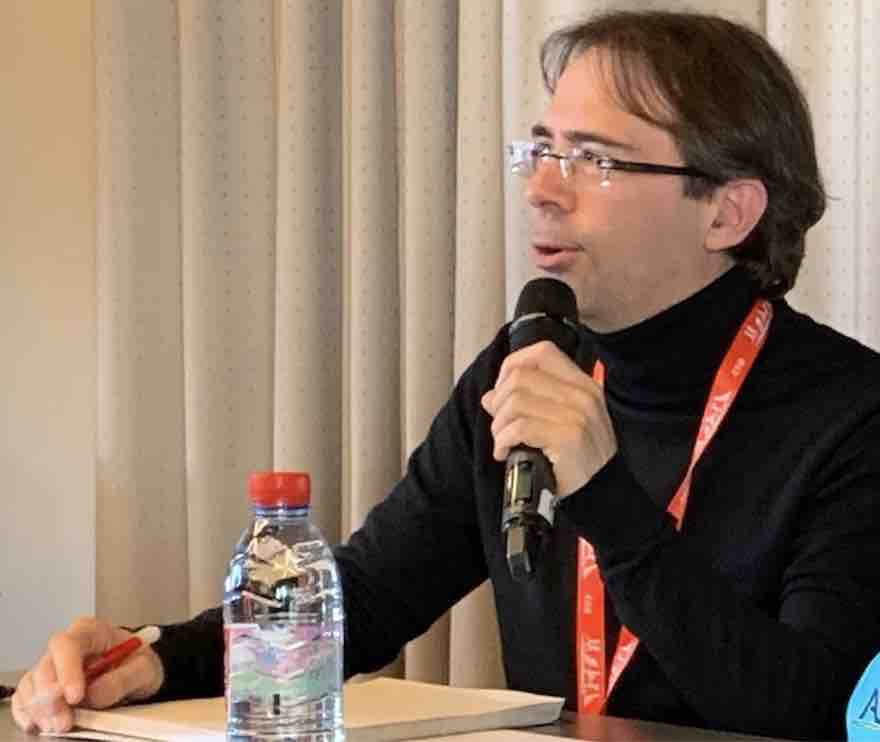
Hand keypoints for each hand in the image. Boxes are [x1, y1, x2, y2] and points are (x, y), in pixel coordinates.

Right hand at [11, 617, 163, 733]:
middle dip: (51, 697)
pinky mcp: (47, 686)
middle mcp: (68, 646)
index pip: (68, 644)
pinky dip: (29, 712)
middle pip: (46, 667)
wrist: (137, 669)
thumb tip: (94, 694)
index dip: (67, 670)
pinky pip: (27, 697)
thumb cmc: (138, 661)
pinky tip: (38, 724)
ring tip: (59, 725)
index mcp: (92, 632)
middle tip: (65, 720)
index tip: (75, 696)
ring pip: (32, 684)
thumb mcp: (144, 668)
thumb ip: (123, 679)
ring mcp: (55, 666)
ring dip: (40, 708)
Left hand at [481, 340, 616, 496]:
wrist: (606, 492)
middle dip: (499, 402)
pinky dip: (503, 441)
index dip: (512, 366)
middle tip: (500, 425)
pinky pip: (519, 428)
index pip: (542, 352)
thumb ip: (528, 402)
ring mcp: (577, 415)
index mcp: (581, 384)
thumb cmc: (580, 459)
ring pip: (515, 402)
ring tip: (503, 441)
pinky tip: (505, 453)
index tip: (502, 391)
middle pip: (520, 377)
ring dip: (499, 425)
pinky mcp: (568, 438)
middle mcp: (581, 395)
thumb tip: (490, 396)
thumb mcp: (561, 422)